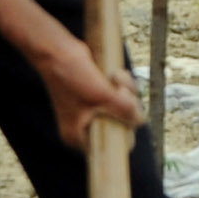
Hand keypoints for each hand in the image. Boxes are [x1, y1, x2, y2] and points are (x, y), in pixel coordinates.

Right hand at [0, 0, 139, 146]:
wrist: (58, 51)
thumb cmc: (72, 76)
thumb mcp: (102, 95)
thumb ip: (124, 110)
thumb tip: (140, 121)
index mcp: (79, 137)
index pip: (112, 147)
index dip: (124, 130)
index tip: (124, 111)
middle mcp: (85, 127)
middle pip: (122, 125)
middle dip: (126, 105)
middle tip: (117, 89)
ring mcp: (92, 111)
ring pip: (124, 108)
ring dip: (127, 90)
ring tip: (114, 77)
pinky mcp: (98, 96)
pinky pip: (120, 96)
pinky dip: (122, 85)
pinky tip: (114, 73)